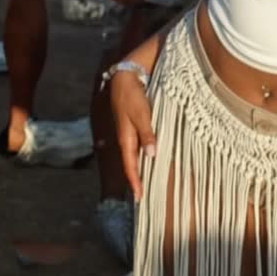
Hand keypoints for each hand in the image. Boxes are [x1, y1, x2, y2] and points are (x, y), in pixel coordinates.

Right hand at [110, 71, 156, 201]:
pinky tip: (150, 158)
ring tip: (148, 182)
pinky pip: (138, 145)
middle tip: (144, 196)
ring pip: (135, 155)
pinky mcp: (133, 126)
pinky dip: (143, 155)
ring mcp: (129, 132)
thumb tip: (152, 155)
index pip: (130, 166)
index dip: (135, 182)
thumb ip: (147, 134)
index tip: (140, 198)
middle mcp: (126, 138)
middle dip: (137, 179)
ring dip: (140, 168)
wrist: (124, 77)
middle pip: (131, 163)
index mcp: (125, 138)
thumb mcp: (141, 114)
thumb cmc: (132, 96)